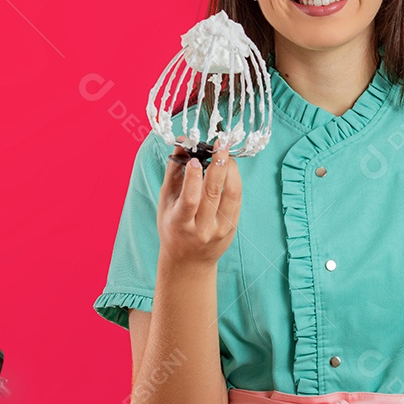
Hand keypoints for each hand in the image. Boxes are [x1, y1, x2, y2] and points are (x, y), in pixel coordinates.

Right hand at [157, 141, 241, 265]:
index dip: (193, 177)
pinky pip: (237, 199)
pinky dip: (234, 180)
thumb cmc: (173, 228)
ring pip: (231, 194)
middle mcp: (202, 229)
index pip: (190, 199)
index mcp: (181, 223)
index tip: (195, 158)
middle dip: (218, 164)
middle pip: (213, 193)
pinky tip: (229, 168)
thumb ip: (174, 172)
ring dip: (231, 170)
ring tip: (227, 152)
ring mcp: (220, 229)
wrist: (189, 261)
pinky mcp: (233, 227)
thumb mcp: (167, 202)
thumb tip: (182, 143)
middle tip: (221, 143)